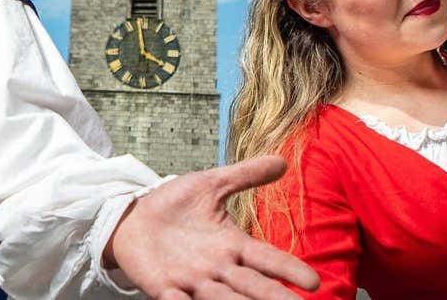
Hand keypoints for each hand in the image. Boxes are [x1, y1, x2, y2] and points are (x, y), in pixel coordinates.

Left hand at [104, 156, 319, 298]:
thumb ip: (245, 175)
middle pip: (252, 286)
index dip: (288, 270)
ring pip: (222, 299)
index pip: (267, 259)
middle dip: (273, 298)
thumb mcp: (211, 184)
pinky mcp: (165, 289)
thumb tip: (282, 160)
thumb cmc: (175, 205)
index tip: (313, 282)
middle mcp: (218, 268)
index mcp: (232, 245)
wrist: (133, 219)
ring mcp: (192, 281)